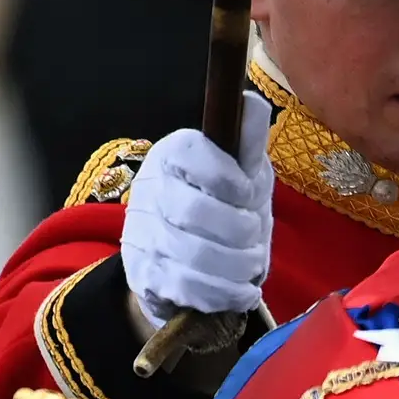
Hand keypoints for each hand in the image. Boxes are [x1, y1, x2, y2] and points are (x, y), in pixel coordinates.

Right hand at [122, 89, 273, 328]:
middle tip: (255, 237)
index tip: (251, 196)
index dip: (233, 182)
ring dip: (238, 265)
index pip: (197, 157)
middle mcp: (150, 190)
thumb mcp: (240, 174)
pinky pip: (190, 288)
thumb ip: (247, 146)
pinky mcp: (147, 274)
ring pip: (196, 255)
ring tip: (252, 264)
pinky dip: (227, 293)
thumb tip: (253, 105)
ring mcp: (143, 234)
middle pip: (197, 212)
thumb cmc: (217, 210)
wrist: (176, 263)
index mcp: (173, 154)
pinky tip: (244, 290)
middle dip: (241, 231)